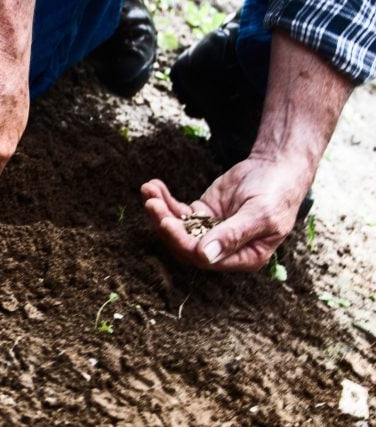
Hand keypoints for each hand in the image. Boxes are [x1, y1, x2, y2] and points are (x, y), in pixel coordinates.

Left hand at [140, 154, 312, 271]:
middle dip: (165, 224)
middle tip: (151, 204)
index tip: (166, 222)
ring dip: (160, 211)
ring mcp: (211, 231)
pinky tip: (153, 186)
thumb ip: (233, 235)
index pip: (204, 258)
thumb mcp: (260, 214)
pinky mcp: (203, 213)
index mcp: (244, 257)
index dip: (182, 242)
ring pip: (178, 227)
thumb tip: (204, 256)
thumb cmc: (276, 193)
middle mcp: (224, 249)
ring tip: (148, 190)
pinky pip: (179, 211)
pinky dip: (165, 200)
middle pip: (185, 244)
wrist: (277, 167)